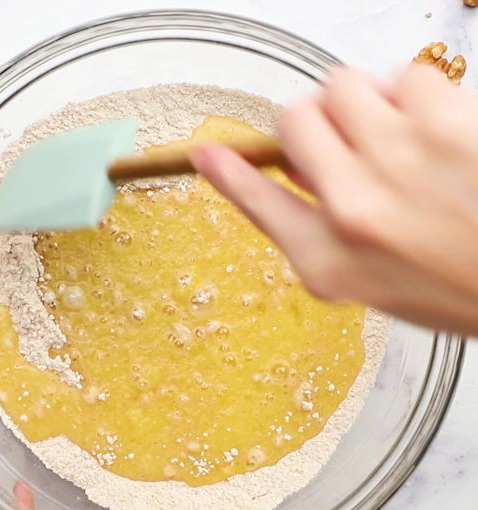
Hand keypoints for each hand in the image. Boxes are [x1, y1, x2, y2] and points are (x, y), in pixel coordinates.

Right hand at [189, 64, 477, 335]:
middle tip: (345, 137)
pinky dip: (417, 93)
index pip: (257, 203)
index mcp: (328, 259)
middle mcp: (353, 208)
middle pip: (298, 119)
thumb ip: (321, 230)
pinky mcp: (445, 123)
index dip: (229, 173)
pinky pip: (408, 76)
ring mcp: (397, 160)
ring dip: (365, 100)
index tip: (207, 153)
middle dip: (316, 120)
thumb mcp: (369, 280)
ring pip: (346, 86)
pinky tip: (434, 126)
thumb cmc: (460, 282)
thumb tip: (294, 178)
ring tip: (396, 130)